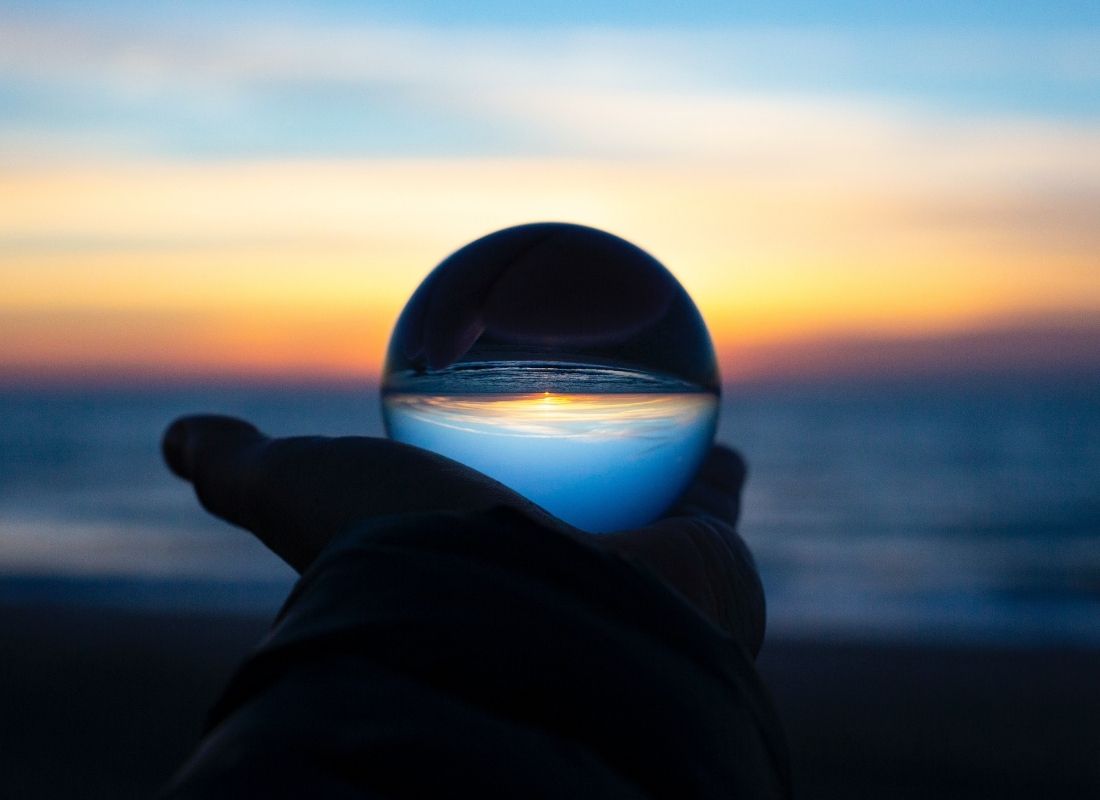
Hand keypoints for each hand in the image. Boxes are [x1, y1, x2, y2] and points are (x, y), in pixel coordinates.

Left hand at [163, 415, 764, 654]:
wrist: (523, 620)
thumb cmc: (404, 555)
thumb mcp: (299, 494)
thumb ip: (243, 470)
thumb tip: (176, 441)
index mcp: (474, 574)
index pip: (471, 514)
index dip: (468, 477)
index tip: (471, 437)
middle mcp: (557, 590)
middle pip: (568, 519)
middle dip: (578, 484)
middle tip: (573, 417)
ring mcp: (637, 589)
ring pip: (652, 515)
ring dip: (658, 470)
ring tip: (662, 404)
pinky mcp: (710, 577)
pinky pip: (713, 493)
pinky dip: (714, 453)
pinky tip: (706, 386)